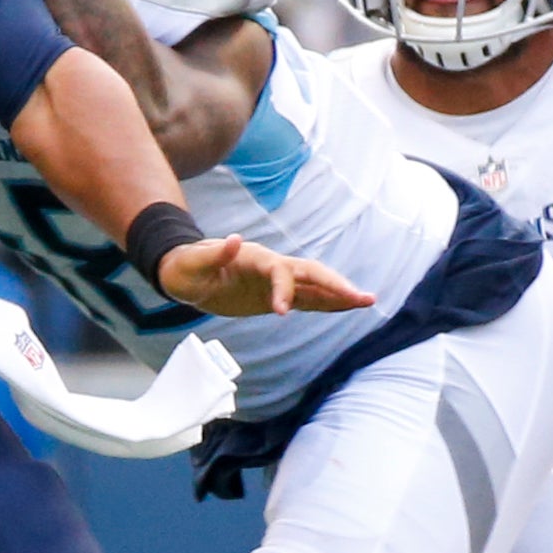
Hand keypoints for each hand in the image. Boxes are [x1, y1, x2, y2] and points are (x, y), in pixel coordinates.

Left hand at [157, 234, 374, 316]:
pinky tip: (345, 308)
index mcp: (253, 258)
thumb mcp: (191, 264)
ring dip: (339, 294)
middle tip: (362, 298)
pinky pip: (305, 300)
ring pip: (314, 286)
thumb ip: (212, 254)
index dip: (283, 289)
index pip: (279, 271)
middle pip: (310, 272)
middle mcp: (270, 266)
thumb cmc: (184, 267)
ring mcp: (275, 282)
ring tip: (367, 302)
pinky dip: (326, 304)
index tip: (280, 312)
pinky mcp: (274, 296)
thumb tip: (234, 240)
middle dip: (335, 285)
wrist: (184, 271)